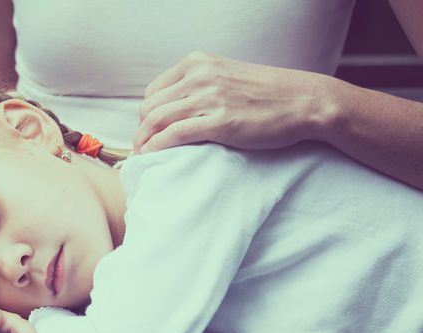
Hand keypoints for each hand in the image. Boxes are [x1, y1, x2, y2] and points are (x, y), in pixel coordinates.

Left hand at [133, 51, 333, 153]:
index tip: (148, 132)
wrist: (304, 101)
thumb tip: (172, 108)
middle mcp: (200, 76)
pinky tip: (152, 156)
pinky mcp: (220, 122)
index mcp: (198, 63)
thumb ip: (199, 86)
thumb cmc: (266, 94)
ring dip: (143, 142)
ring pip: (157, 120)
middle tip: (142, 148)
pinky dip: (157, 146)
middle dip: (141, 130)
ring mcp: (210, 97)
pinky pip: (174, 134)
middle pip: (150, 107)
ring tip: (142, 157)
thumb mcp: (226, 77)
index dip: (146, 115)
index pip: (154, 91)